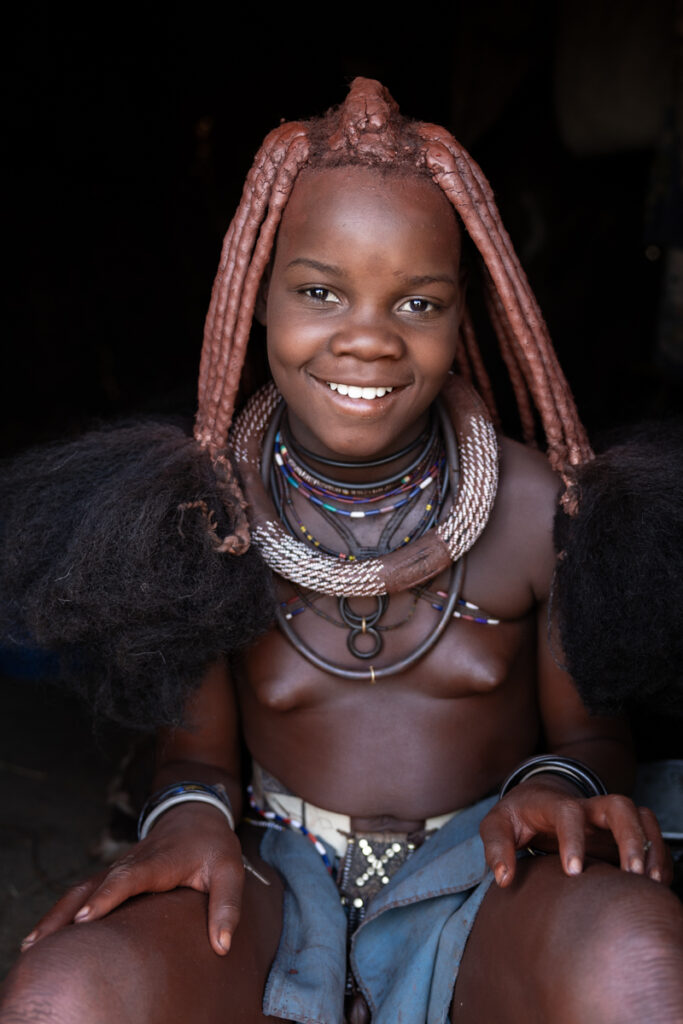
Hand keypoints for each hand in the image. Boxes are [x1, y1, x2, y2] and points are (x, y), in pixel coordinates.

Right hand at [20, 803, 243, 956]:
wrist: (195, 813)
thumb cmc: (212, 845)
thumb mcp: (231, 871)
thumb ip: (227, 905)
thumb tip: (221, 946)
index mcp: (160, 861)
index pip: (130, 877)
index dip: (108, 896)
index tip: (87, 917)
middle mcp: (133, 862)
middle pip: (95, 884)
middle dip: (70, 911)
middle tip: (44, 941)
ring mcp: (119, 867)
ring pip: (83, 887)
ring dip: (59, 913)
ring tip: (34, 943)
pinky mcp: (113, 875)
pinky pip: (84, 891)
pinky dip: (63, 910)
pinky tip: (45, 935)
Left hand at [479, 777, 670, 887]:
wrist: (538, 799)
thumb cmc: (517, 816)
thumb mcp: (496, 825)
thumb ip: (496, 847)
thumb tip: (504, 878)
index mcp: (554, 804)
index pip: (568, 813)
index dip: (573, 840)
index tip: (573, 872)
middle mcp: (587, 808)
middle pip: (618, 806)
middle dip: (629, 837)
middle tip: (631, 873)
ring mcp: (606, 820)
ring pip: (639, 817)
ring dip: (650, 847)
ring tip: (651, 883)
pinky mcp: (620, 833)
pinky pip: (649, 835)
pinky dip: (658, 856)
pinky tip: (655, 884)